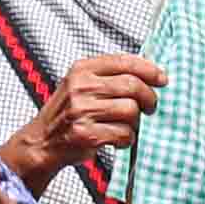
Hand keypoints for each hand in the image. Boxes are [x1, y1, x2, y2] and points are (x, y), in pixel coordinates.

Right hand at [8, 51, 162, 182]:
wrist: (42, 142)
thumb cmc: (68, 114)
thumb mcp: (81, 85)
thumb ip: (109, 77)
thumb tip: (150, 75)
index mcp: (82, 70)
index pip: (125, 62)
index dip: (150, 70)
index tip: (162, 79)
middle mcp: (81, 87)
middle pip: (133, 86)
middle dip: (149, 98)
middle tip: (149, 107)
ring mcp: (82, 110)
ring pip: (131, 111)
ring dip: (135, 123)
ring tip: (125, 127)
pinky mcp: (86, 133)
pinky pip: (124, 134)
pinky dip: (126, 140)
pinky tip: (117, 139)